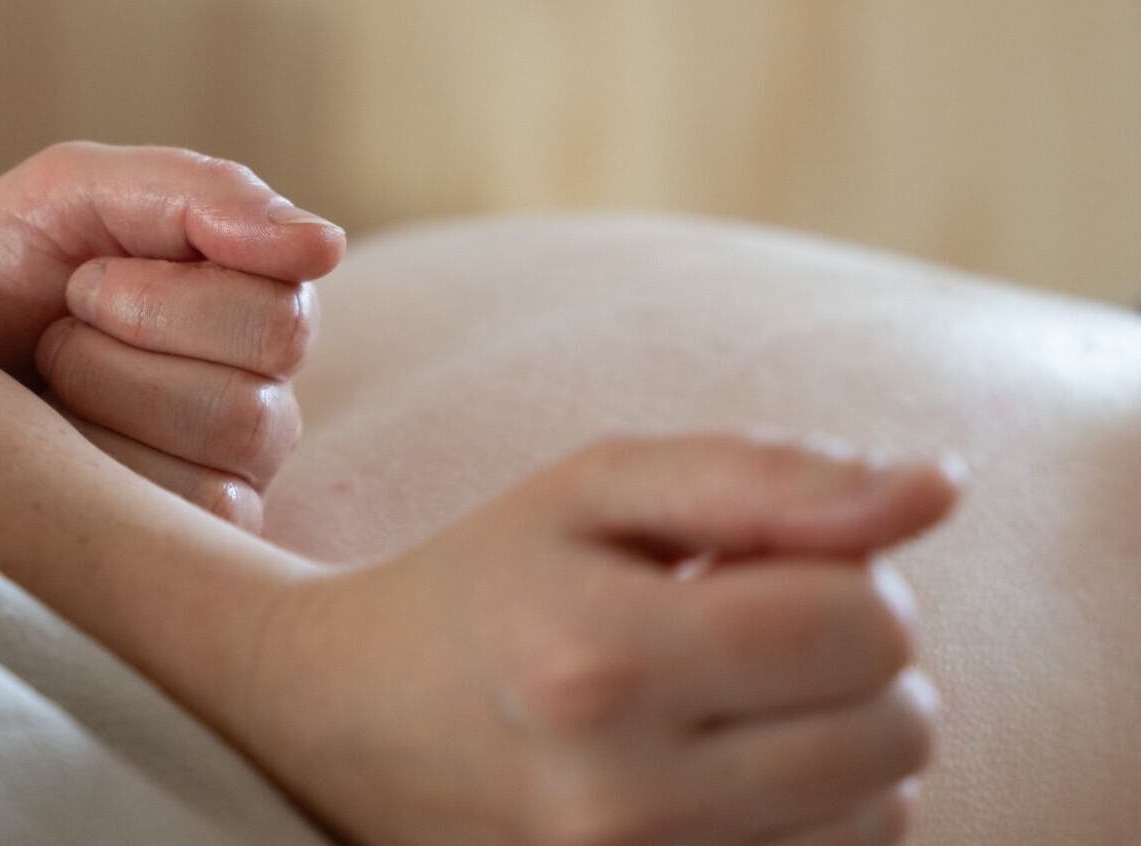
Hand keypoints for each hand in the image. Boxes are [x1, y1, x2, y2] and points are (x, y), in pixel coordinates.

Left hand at [0, 142, 346, 528]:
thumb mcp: (67, 194)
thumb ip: (190, 191)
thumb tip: (322, 242)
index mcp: (244, 292)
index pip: (288, 287)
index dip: (174, 283)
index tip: (86, 275)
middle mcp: (259, 384)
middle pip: (270, 358)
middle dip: (134, 329)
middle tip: (59, 329)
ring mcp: (234, 472)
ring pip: (238, 431)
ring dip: (110, 396)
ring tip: (49, 392)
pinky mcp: (192, 545)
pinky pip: (206, 508)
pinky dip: (108, 470)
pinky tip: (55, 459)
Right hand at [243, 435, 963, 845]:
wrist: (347, 718)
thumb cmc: (488, 579)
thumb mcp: (598, 487)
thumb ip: (767, 475)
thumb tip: (939, 486)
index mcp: (602, 654)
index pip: (865, 621)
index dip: (843, 573)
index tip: (756, 566)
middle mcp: (622, 793)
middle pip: (897, 728)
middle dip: (853, 661)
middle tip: (745, 631)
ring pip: (884, 814)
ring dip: (841, 743)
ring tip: (727, 700)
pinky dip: (811, 813)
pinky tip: (726, 767)